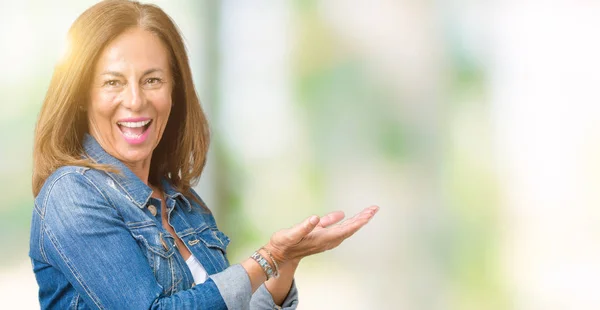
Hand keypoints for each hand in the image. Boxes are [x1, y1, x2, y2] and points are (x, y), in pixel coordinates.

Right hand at [264, 205, 378, 264]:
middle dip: (363, 219)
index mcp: (324, 238)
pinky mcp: (317, 235)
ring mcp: (324, 238)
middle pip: (350, 228)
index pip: (346, 229)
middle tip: (375, 209)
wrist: (278, 254)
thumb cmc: (283, 244)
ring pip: (344, 228)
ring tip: (366, 212)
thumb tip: (315, 218)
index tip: (370, 214)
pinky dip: (341, 221)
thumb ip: (304, 226)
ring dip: (356, 220)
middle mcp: (327, 239)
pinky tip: (342, 215)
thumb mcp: (291, 234)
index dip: (359, 221)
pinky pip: (333, 227)